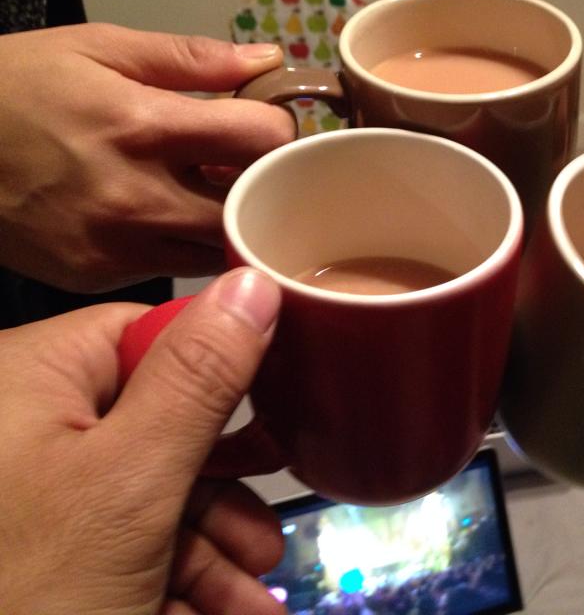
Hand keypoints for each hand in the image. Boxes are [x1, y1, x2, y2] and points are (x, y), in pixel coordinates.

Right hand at [0, 24, 293, 291]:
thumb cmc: (14, 85)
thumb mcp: (97, 47)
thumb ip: (190, 58)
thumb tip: (267, 63)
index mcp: (141, 126)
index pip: (261, 140)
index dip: (277, 130)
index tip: (263, 125)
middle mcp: (137, 197)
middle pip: (251, 207)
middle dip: (263, 185)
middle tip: (247, 165)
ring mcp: (118, 246)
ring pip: (219, 250)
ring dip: (231, 222)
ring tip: (210, 190)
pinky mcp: (98, 276)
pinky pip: (174, 268)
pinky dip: (186, 244)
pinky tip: (168, 216)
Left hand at [0, 267, 284, 614]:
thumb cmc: (27, 596)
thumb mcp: (133, 484)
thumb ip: (200, 378)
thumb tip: (253, 283)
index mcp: (26, 379)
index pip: (146, 335)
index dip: (219, 373)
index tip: (276, 415)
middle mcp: (21, 427)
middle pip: (157, 428)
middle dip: (223, 497)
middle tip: (268, 542)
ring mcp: (30, 493)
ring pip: (145, 498)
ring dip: (208, 555)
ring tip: (250, 606)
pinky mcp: (40, 549)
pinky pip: (119, 544)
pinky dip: (171, 580)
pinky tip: (216, 613)